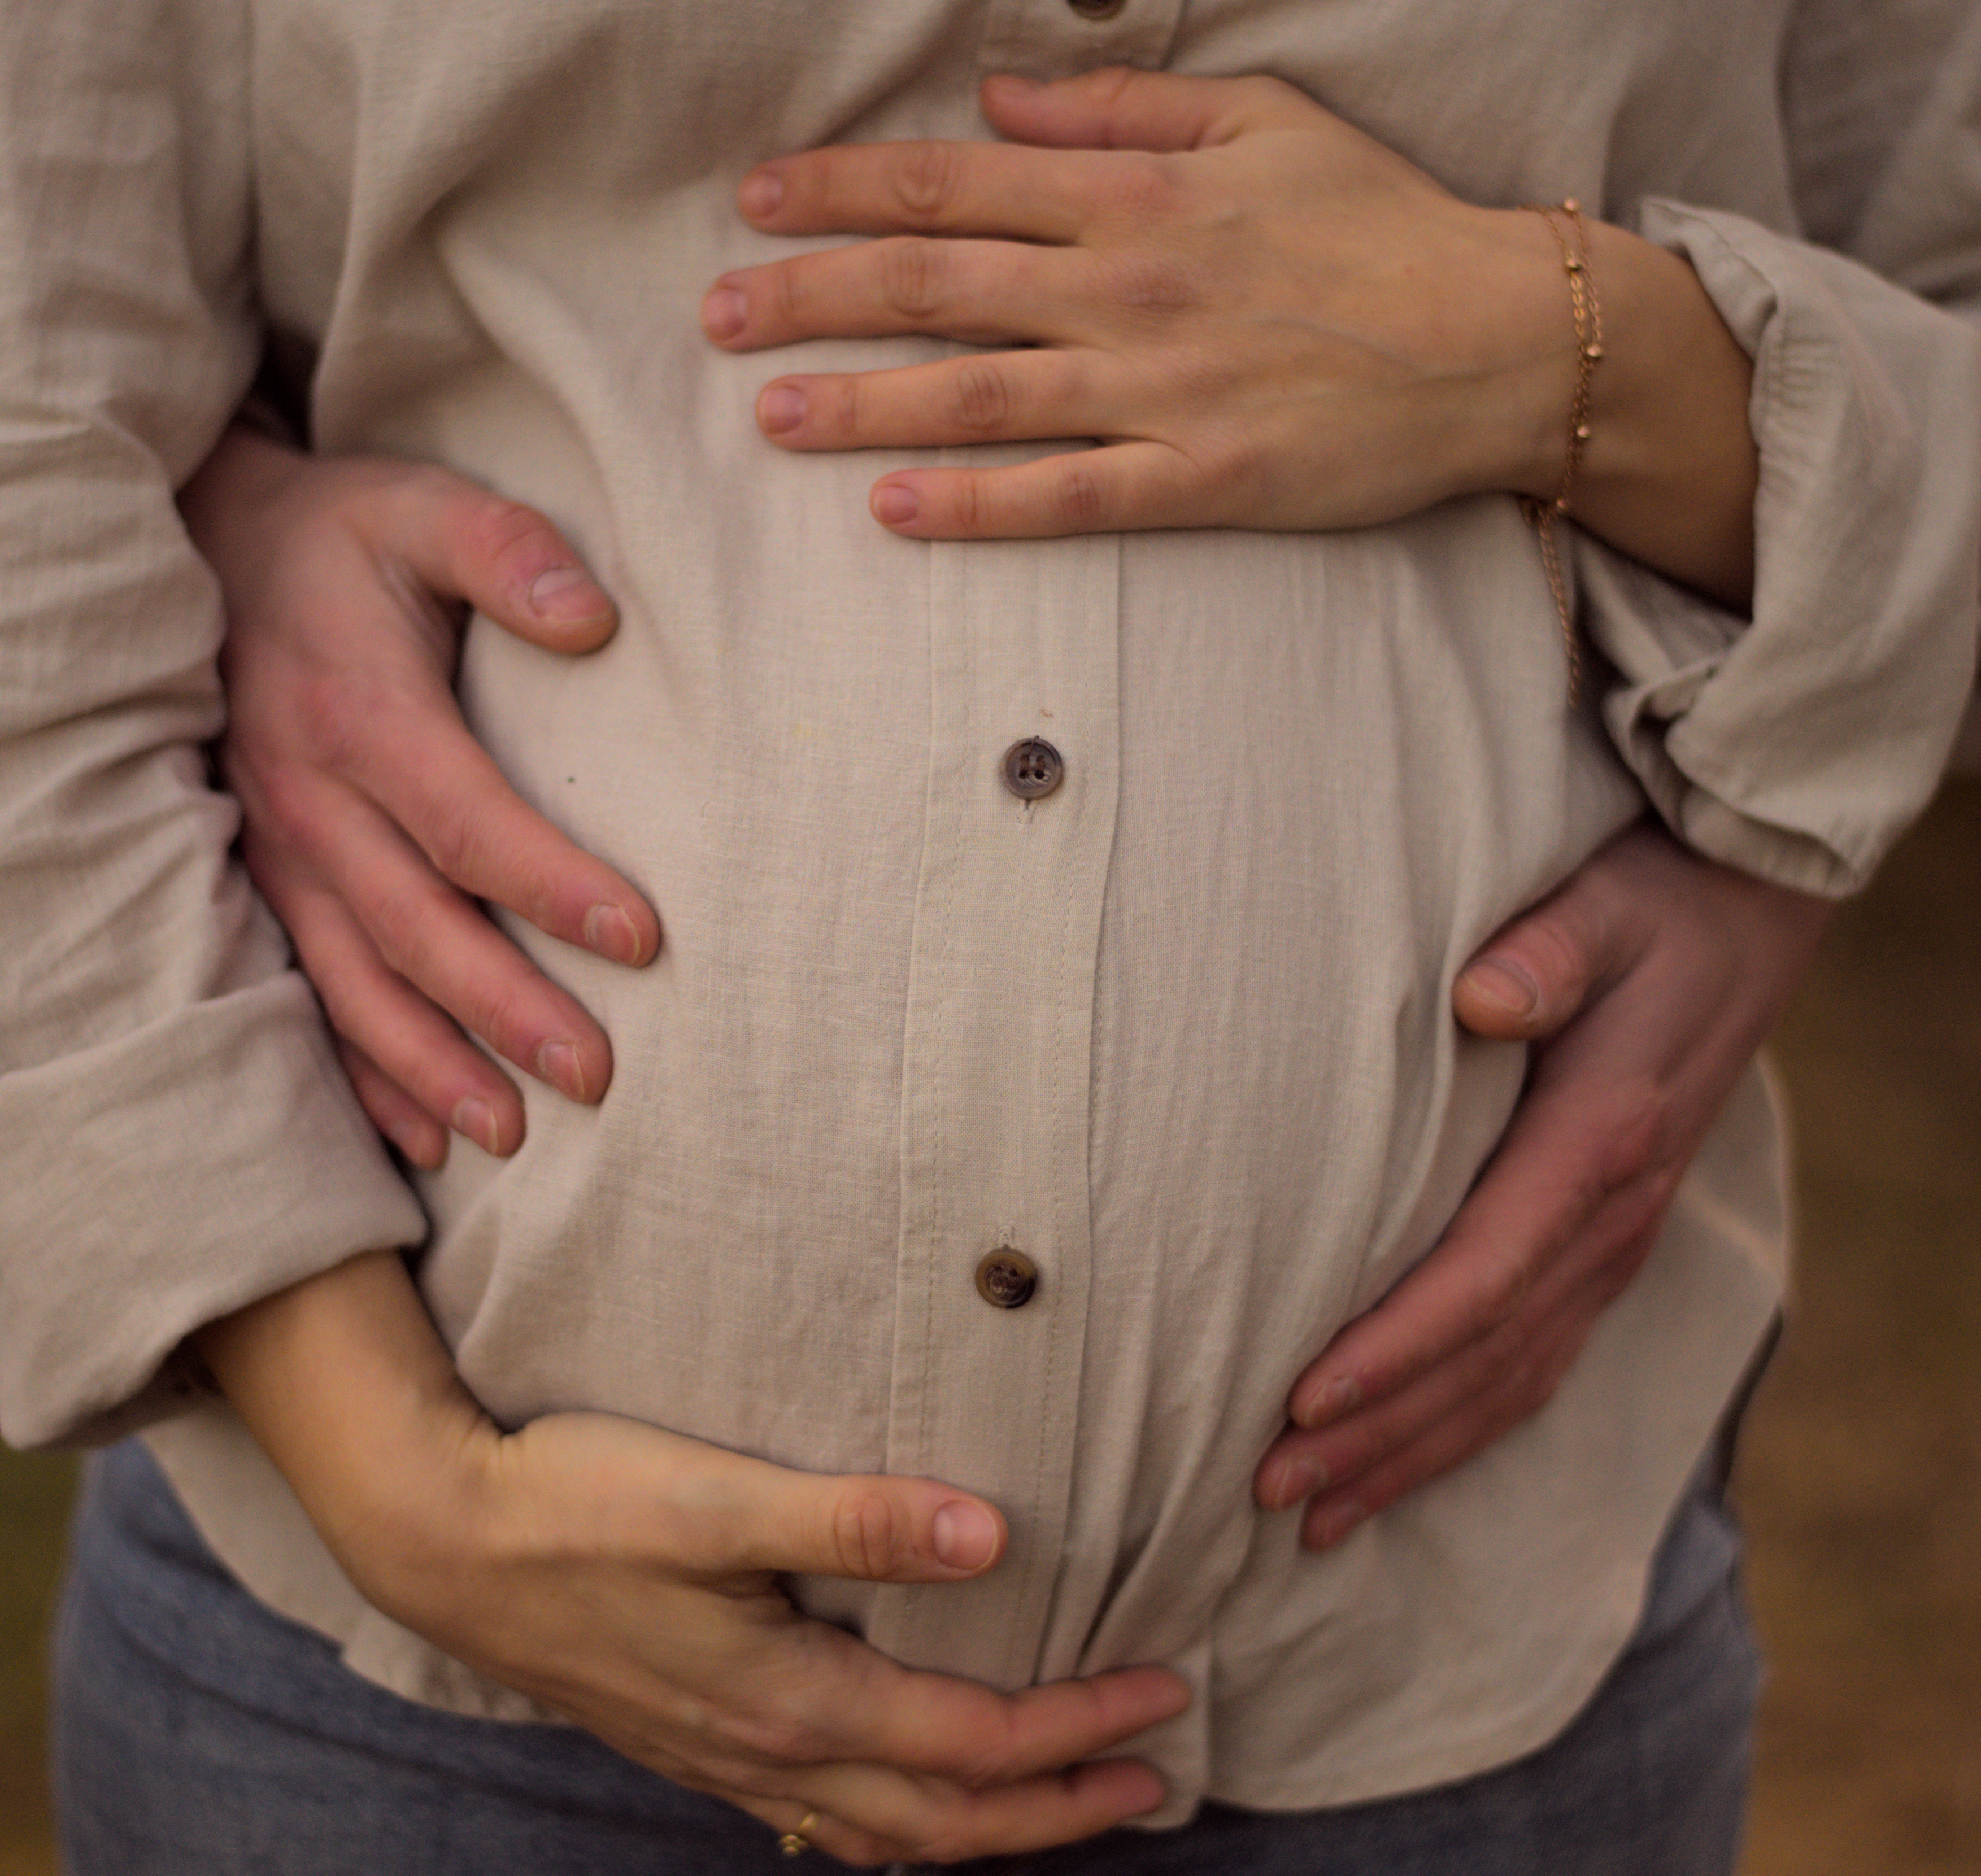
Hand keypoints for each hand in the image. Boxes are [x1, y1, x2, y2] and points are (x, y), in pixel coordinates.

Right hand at [180, 427, 660, 1167]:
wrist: (213, 549)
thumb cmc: (344, 537)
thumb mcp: (422, 507)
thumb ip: (508, 550)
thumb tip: (596, 618)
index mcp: (361, 715)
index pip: (468, 822)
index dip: (553, 886)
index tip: (643, 942)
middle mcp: (312, 800)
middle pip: (416, 927)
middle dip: (503, 1010)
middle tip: (594, 1077)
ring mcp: (281, 851)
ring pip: (357, 981)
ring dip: (431, 1066)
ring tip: (510, 1134)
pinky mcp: (268, 879)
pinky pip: (308, 992)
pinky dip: (360, 1073)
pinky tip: (418, 1138)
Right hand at [198, 1254, 1187, 1867]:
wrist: (444, 1541)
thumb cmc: (579, 1503)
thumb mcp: (718, 1499)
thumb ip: (856, 1519)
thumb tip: (994, 1537)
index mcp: (790, 1699)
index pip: (973, 1742)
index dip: (1078, 1728)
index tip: (1165, 1695)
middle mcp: (767, 1752)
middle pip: (944, 1820)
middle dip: (1058, 1809)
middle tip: (1153, 1783)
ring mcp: (725, 1761)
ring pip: (886, 1834)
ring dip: (985, 1827)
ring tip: (1059, 1802)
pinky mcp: (696, 1739)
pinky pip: (822, 1819)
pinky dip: (895, 1823)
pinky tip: (904, 1796)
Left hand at [704, 68, 1756, 604]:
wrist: (1498, 338)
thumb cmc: (1380, 225)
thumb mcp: (1264, 122)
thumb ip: (1124, 110)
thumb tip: (998, 105)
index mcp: (1139, 193)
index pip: (956, 183)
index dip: (843, 189)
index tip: (757, 200)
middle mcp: (1132, 287)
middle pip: (939, 284)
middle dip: (813, 296)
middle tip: (716, 317)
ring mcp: (1164, 388)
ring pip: (981, 393)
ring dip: (864, 404)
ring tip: (768, 416)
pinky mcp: (1202, 479)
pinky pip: (1069, 495)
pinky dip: (978, 504)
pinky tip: (893, 512)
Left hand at [1255, 824, 1830, 1547]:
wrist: (1739, 925)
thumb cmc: (1646, 910)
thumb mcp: (1602, 909)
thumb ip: (1547, 953)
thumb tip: (1483, 1001)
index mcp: (1599, 1143)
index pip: (1485, 1273)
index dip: (1395, 1347)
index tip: (1304, 1398)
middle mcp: (1609, 1219)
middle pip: (1483, 1357)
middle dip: (1376, 1432)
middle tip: (1269, 1487)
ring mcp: (1611, 1248)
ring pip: (1506, 1384)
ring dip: (1408, 1455)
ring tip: (1310, 1517)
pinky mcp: (1600, 1253)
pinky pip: (1531, 1368)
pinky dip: (1461, 1433)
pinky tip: (1396, 1474)